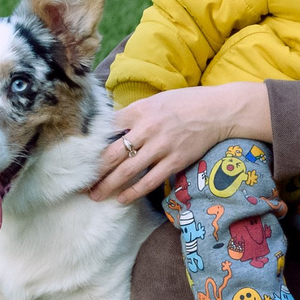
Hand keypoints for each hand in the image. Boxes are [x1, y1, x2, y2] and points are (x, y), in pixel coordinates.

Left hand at [89, 84, 271, 203]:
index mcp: (141, 109)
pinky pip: (149, 180)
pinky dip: (134, 191)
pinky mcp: (175, 161)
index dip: (92, 143)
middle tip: (80, 182)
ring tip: (95, 195)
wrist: (218, 110)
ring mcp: (162, 146)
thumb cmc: (186, 103)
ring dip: (108, 185)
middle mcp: (148, 128)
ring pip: (127, 170)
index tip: (80, 156)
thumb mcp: (157, 100)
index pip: (108, 127)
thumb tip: (112, 126)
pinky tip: (122, 199)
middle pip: (113, 152)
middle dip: (94, 170)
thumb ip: (135, 113)